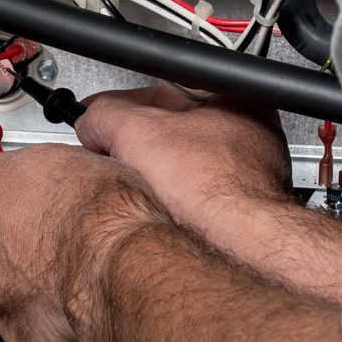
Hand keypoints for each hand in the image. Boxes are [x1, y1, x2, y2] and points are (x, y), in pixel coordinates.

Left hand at [0, 143, 162, 341]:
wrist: (115, 265)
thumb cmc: (102, 213)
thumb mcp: (76, 160)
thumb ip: (47, 173)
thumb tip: (59, 178)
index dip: (17, 198)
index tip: (34, 203)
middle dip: (16, 240)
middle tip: (54, 240)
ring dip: (25, 278)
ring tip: (64, 272)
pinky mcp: (6, 324)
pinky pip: (18, 317)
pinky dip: (38, 311)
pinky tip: (64, 299)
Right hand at [79, 91, 318, 283]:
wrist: (239, 250)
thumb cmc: (212, 190)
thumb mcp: (136, 133)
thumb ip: (104, 115)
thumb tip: (89, 120)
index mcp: (236, 98)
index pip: (165, 90)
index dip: (124, 107)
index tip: (104, 124)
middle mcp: (252, 133)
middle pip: (175, 128)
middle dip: (140, 142)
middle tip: (117, 157)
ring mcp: (252, 174)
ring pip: (186, 164)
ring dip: (156, 174)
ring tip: (142, 187)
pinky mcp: (245, 210)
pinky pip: (198, 195)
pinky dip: (174, 200)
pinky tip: (163, 210)